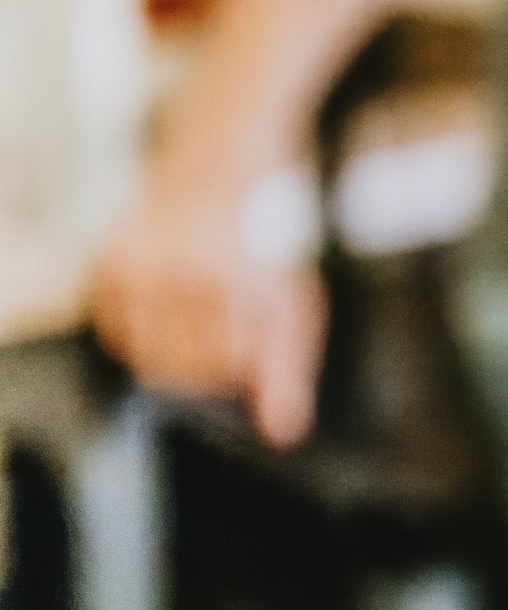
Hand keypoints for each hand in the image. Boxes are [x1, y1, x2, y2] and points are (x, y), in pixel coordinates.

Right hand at [93, 167, 328, 447]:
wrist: (215, 178)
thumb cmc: (262, 252)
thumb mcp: (292, 305)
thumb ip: (289, 370)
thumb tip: (280, 432)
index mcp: (234, 280)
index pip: (228, 364)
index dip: (239, 366)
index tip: (246, 347)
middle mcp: (182, 270)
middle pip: (186, 369)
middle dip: (207, 368)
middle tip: (221, 338)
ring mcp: (142, 267)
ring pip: (149, 360)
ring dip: (173, 360)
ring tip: (196, 330)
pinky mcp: (112, 264)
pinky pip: (117, 336)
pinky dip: (139, 340)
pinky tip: (165, 317)